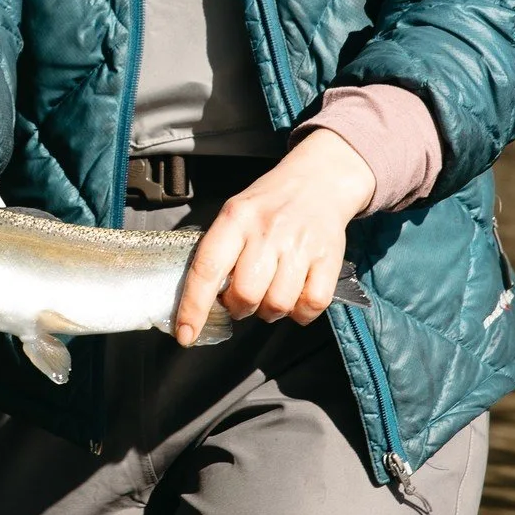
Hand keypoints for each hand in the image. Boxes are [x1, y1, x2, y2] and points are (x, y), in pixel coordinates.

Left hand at [174, 129, 374, 344]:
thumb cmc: (269, 203)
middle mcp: (268, 231)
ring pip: (277, 305)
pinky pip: (311, 306)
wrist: (319, 180)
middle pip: (245, 295)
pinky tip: (295, 294)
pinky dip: (300, 312)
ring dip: (269, 310)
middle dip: (239, 307)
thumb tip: (202, 299)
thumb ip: (218, 250)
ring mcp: (300, 245)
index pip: (207, 269)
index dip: (193, 307)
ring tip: (270, 291)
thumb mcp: (235, 212)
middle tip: (243, 297)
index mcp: (236, 218)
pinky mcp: (329, 259)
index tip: (186, 334)